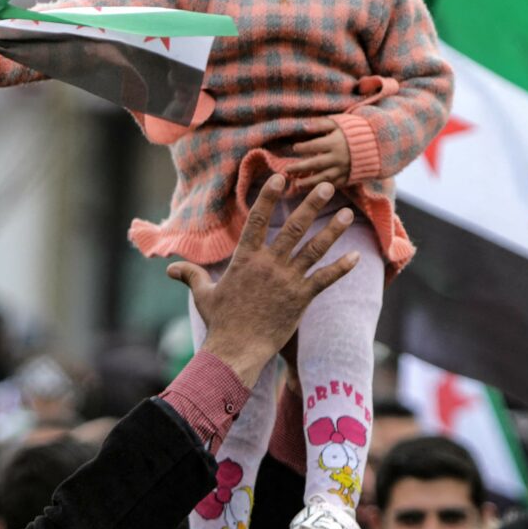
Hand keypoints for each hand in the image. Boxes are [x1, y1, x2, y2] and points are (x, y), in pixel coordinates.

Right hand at [169, 176, 358, 389]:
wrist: (236, 350)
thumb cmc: (220, 323)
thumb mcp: (203, 295)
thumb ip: (192, 276)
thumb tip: (171, 269)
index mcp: (245, 259)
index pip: (258, 220)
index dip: (269, 197)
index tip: (281, 178)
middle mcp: (268, 265)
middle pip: (293, 227)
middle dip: (311, 204)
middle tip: (326, 185)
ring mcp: (287, 281)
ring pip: (314, 249)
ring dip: (331, 230)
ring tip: (346, 214)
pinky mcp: (301, 299)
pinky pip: (324, 279)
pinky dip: (341, 269)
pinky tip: (356, 257)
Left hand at [287, 119, 352, 186]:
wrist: (374, 144)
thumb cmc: (352, 131)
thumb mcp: (337, 123)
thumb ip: (321, 124)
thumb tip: (303, 126)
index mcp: (336, 142)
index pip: (316, 145)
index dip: (304, 147)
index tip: (294, 148)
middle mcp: (339, 157)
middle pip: (317, 164)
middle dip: (301, 167)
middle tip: (287, 170)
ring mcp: (344, 169)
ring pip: (324, 177)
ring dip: (309, 182)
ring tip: (296, 184)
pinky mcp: (348, 178)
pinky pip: (334, 185)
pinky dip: (322, 188)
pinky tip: (311, 190)